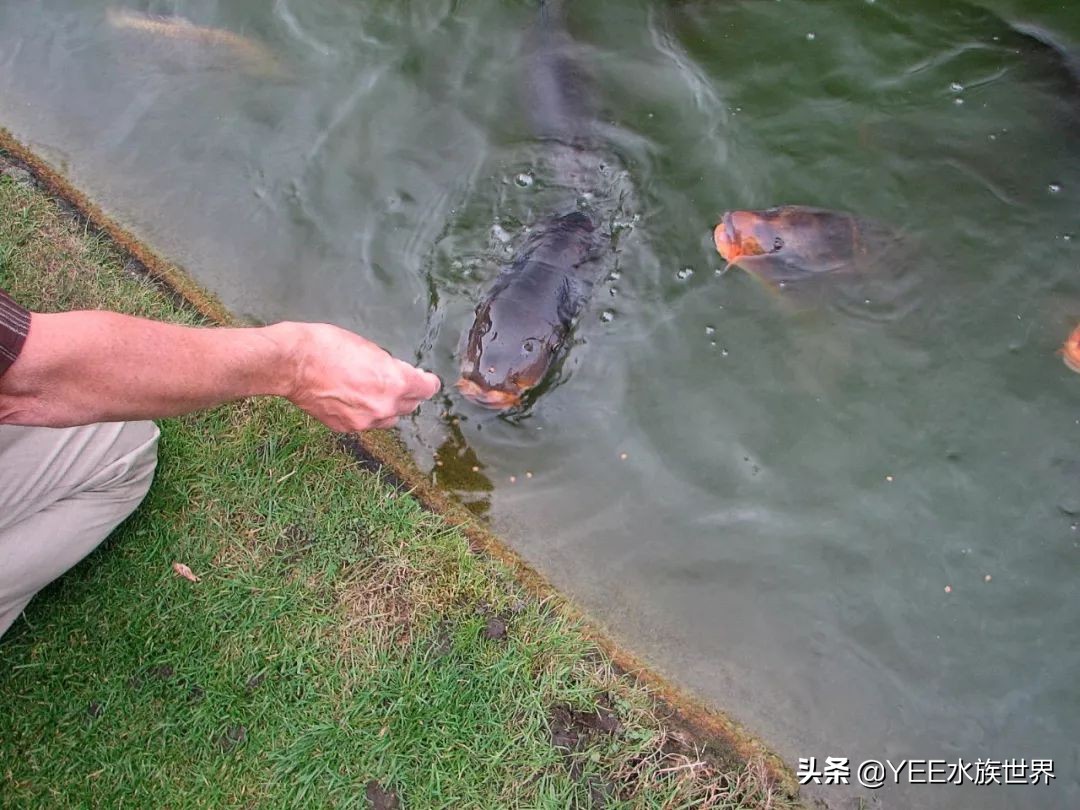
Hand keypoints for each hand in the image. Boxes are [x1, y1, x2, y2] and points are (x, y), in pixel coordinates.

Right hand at [275, 322, 440, 431]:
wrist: (293, 365)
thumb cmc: (328, 346)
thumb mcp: (368, 348)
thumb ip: (388, 367)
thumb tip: (396, 374)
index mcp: (394, 382)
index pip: (427, 389)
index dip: (427, 381)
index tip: (424, 378)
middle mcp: (384, 406)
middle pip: (410, 405)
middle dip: (407, 394)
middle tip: (397, 382)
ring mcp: (365, 421)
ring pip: (389, 418)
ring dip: (388, 407)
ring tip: (374, 392)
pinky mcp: (346, 428)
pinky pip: (365, 423)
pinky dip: (364, 414)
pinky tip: (353, 399)